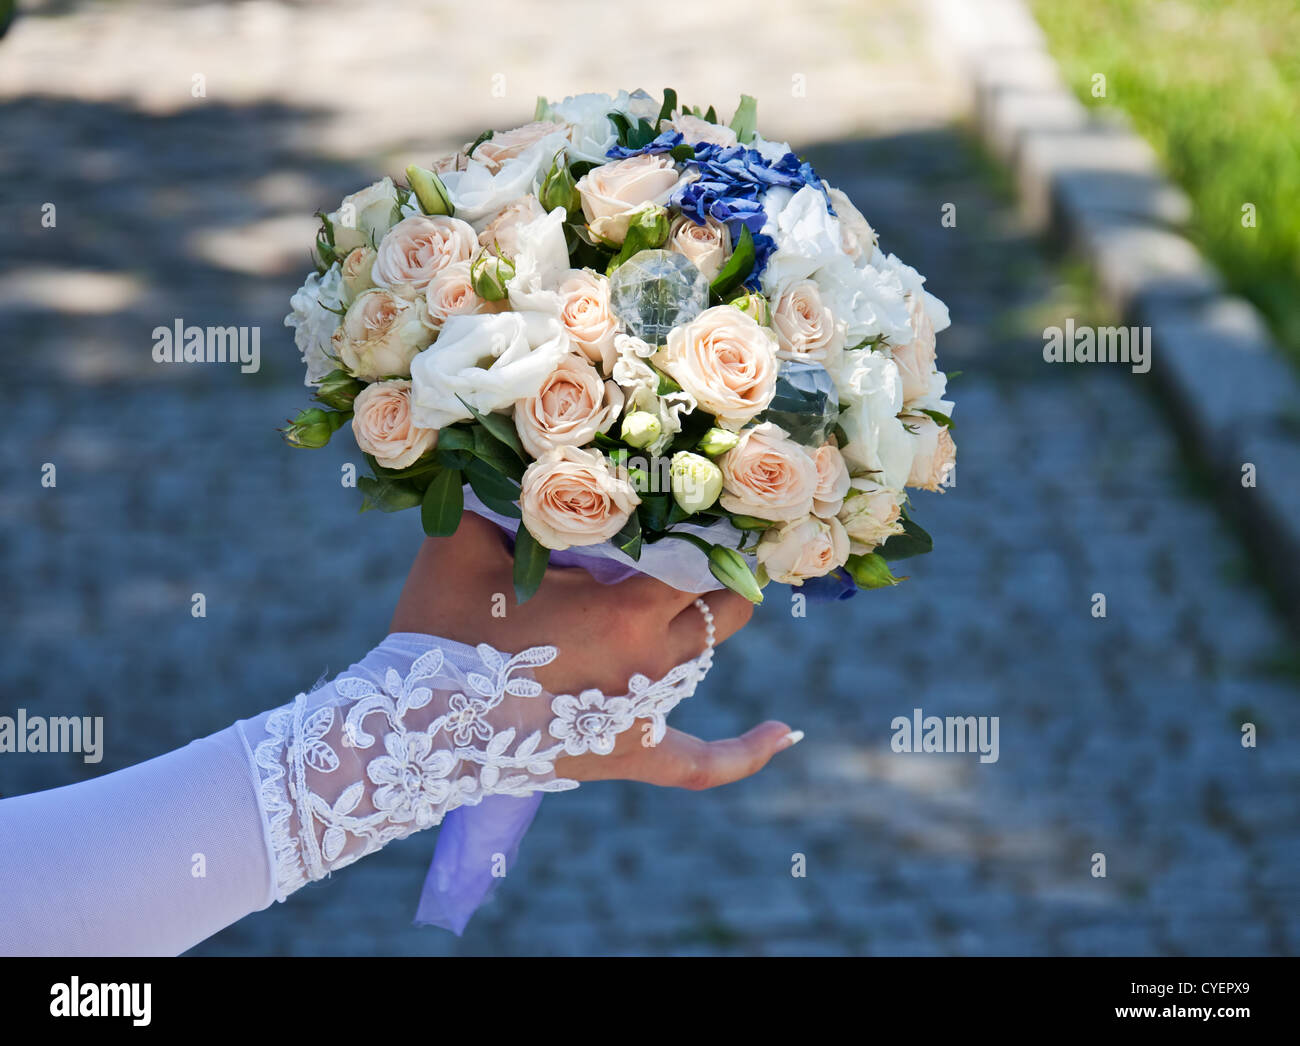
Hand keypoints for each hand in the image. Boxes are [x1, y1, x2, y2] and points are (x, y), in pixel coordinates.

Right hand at [389, 512, 800, 788]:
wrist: (415, 730)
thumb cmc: (438, 633)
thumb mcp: (463, 546)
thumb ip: (496, 493)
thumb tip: (508, 446)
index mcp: (627, 609)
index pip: (702, 553)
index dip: (715, 521)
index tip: (719, 490)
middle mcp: (654, 660)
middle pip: (724, 604)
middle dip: (726, 567)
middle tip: (719, 534)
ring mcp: (649, 714)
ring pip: (708, 656)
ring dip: (712, 621)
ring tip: (719, 588)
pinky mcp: (634, 756)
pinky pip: (703, 764)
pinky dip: (744, 752)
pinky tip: (783, 733)